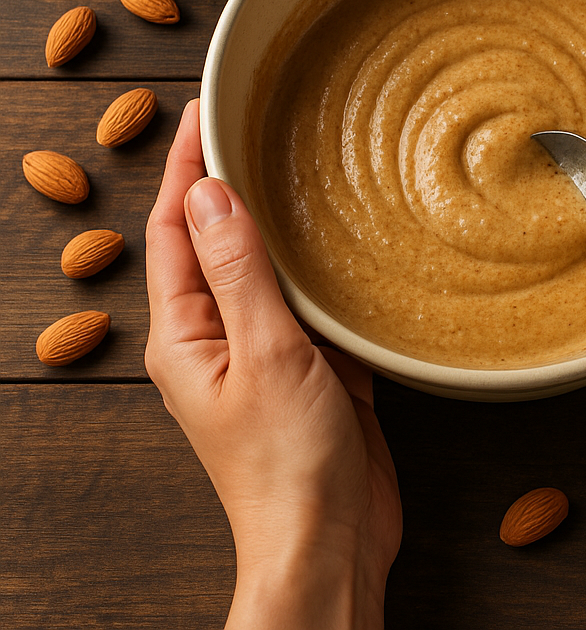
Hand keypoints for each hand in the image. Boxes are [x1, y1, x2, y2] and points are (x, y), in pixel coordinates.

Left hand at [145, 100, 401, 628]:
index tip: (207, 108)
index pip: (176, 227)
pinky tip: (341, 241)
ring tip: (299, 165)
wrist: (332, 544)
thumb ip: (240, 273)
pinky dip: (318, 265)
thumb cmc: (286, 466)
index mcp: (186, 333)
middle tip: (252, 121)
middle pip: (215, 240)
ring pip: (265, 267)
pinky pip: (307, 300)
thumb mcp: (264, 355)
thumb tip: (212, 194)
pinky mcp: (311, 368)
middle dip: (227, 180)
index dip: (189, 164)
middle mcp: (218, 336)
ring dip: (277, 218)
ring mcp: (265, 352)